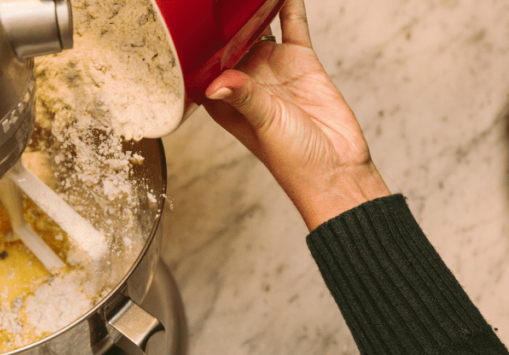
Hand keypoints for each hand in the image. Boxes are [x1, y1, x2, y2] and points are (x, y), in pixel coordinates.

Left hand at [203, 0, 389, 230]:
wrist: (336, 168)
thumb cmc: (292, 161)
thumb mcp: (264, 125)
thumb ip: (244, 98)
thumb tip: (217, 83)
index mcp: (223, 101)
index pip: (201, 65)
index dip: (194, 43)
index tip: (188, 20)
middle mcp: (244, 82)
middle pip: (227, 40)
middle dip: (221, 18)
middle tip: (212, 0)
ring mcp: (271, 69)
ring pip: (258, 27)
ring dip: (251, 8)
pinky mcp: (300, 60)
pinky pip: (292, 25)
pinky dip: (288, 5)